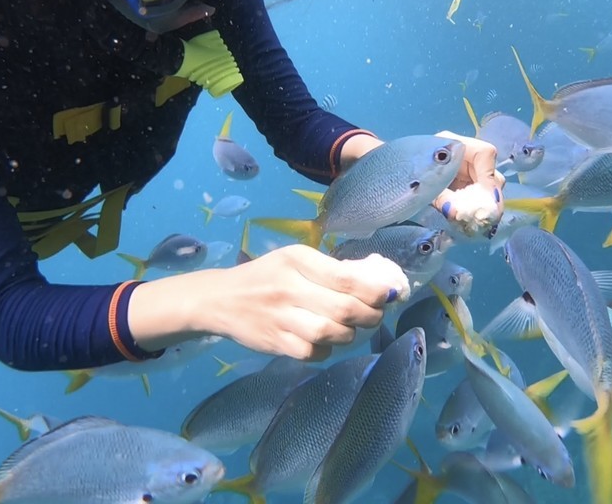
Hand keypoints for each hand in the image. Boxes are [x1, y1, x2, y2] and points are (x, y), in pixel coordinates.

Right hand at [129, 245, 409, 360]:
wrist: (220, 299)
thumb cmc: (266, 276)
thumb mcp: (294, 259)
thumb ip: (329, 269)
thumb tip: (377, 282)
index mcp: (297, 260)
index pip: (346, 278)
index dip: (376, 289)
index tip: (392, 293)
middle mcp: (288, 288)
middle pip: (343, 309)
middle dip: (370, 314)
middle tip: (376, 314)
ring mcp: (280, 318)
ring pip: (330, 333)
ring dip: (350, 334)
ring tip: (353, 328)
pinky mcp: (274, 343)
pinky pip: (312, 352)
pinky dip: (327, 350)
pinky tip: (327, 341)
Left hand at [339, 131, 505, 236]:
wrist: (379, 175)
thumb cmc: (395, 172)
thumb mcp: (418, 182)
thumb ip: (439, 195)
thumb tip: (457, 213)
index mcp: (452, 145)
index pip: (485, 153)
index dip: (488, 176)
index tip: (483, 198)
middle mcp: (462, 157)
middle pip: (490, 174)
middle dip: (488, 197)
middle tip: (482, 218)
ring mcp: (463, 173)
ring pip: (486, 189)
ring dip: (481, 206)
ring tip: (472, 222)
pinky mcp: (459, 188)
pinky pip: (473, 200)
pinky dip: (472, 212)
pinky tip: (465, 223)